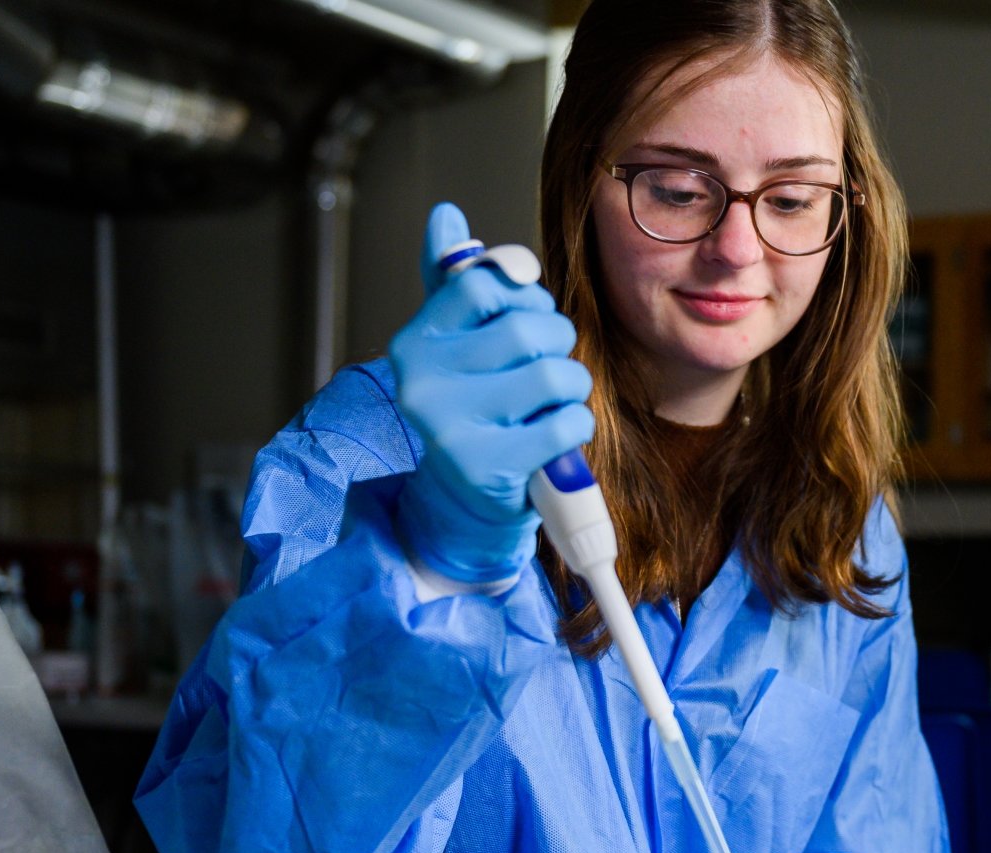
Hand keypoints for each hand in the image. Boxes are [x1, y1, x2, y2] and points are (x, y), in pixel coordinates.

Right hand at [389, 203, 593, 583]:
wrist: (463, 501)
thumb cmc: (471, 409)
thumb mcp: (455, 342)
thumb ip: (454, 279)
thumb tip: (444, 214)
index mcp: (414, 341)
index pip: (486, 286)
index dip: (526, 299)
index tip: (525, 321)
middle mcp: (421, 382)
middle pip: (528, 329)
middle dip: (557, 345)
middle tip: (544, 368)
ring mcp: (450, 427)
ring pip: (555, 374)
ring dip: (571, 388)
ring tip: (548, 404)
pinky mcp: (488, 467)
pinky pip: (566, 423)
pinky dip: (576, 428)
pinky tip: (554, 437)